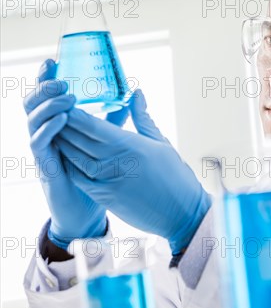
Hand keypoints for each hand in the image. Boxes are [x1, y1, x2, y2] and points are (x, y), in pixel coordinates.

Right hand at [23, 59, 107, 249]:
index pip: (47, 96)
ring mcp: (44, 152)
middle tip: (59, 76)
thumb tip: (133, 95)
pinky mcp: (46, 168)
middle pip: (32, 103)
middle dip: (42, 86)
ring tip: (66, 95)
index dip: (45, 78)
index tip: (52, 60)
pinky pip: (39, 144)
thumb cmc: (95, 175)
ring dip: (47, 104)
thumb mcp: (107, 140)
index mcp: (58, 126)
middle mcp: (46, 135)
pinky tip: (61, 119)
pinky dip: (48, 129)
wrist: (88, 211)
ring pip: (32, 120)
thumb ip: (114, 118)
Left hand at [55, 90, 210, 254]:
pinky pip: (78, 177)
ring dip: (61, 143)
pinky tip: (63, 154)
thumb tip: (136, 94)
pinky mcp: (104, 197)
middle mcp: (115, 162)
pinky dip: (67, 164)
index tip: (64, 100)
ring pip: (73, 158)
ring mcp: (107, 181)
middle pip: (78, 139)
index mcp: (131, 145)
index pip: (92, 125)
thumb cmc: (175, 176)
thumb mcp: (161, 142)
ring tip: (53, 129)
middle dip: (62, 124)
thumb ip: (143, 118)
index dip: (74, 113)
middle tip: (51, 110)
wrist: (181, 213)